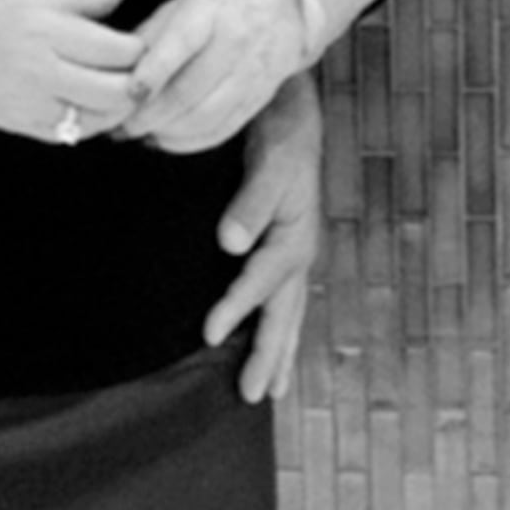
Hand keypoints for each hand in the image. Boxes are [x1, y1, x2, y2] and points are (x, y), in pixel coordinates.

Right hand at [0, 0, 142, 142]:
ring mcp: (33, 106)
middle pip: (119, 92)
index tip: (136, 38)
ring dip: (118, 106)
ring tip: (115, 86)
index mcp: (45, 31)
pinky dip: (91, 121)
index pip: (118, 50)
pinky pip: (75, 134)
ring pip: (102, 120)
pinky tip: (86, 102)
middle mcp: (42, 72)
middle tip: (135, 68)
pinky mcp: (26, 127)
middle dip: (136, 81)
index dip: (139, 46)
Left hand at [120, 0, 303, 152]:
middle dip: (149, 114)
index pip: (180, 44)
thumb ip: (148, 38)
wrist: (279, 17)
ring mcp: (249, 76)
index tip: (128, 93)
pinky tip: (163, 138)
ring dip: (165, 131)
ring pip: (204, 116)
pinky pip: (220, 130)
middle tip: (120, 124)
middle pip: (189, 90)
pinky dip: (187, 142)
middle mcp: (233, 43)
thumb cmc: (214, 12)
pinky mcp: (256, 102)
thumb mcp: (179, 7)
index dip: (152, 72)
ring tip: (138, 133)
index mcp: (207, 12)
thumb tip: (113, 73)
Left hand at [202, 71, 321, 401]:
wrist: (294, 112)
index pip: (261, 281)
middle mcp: (299, 251)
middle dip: (271, 356)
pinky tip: (269, 340)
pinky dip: (278, 325)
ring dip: (279, 350)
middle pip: (284, 313)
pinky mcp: (285, 246)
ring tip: (271, 389)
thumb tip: (230, 243)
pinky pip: (282, 297)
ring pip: (288, 312)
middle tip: (254, 397)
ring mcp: (295, 252)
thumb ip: (251, 202)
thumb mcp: (269, 161)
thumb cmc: (280, 135)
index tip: (210, 336)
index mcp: (295, 236)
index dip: (236, 308)